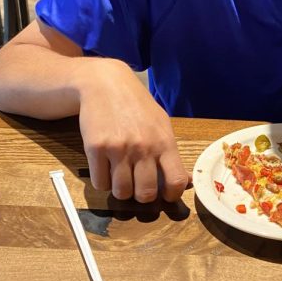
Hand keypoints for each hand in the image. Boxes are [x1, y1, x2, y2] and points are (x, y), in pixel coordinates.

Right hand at [77, 60, 190, 202]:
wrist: (106, 84)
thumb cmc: (137, 106)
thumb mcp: (161, 124)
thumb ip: (172, 154)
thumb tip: (186, 182)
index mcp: (164, 142)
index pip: (175, 181)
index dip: (171, 195)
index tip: (165, 195)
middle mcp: (143, 147)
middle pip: (145, 193)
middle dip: (142, 197)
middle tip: (138, 188)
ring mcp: (118, 148)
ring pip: (121, 192)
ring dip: (121, 191)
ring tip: (120, 178)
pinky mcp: (96, 148)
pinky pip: (99, 183)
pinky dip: (103, 182)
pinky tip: (105, 169)